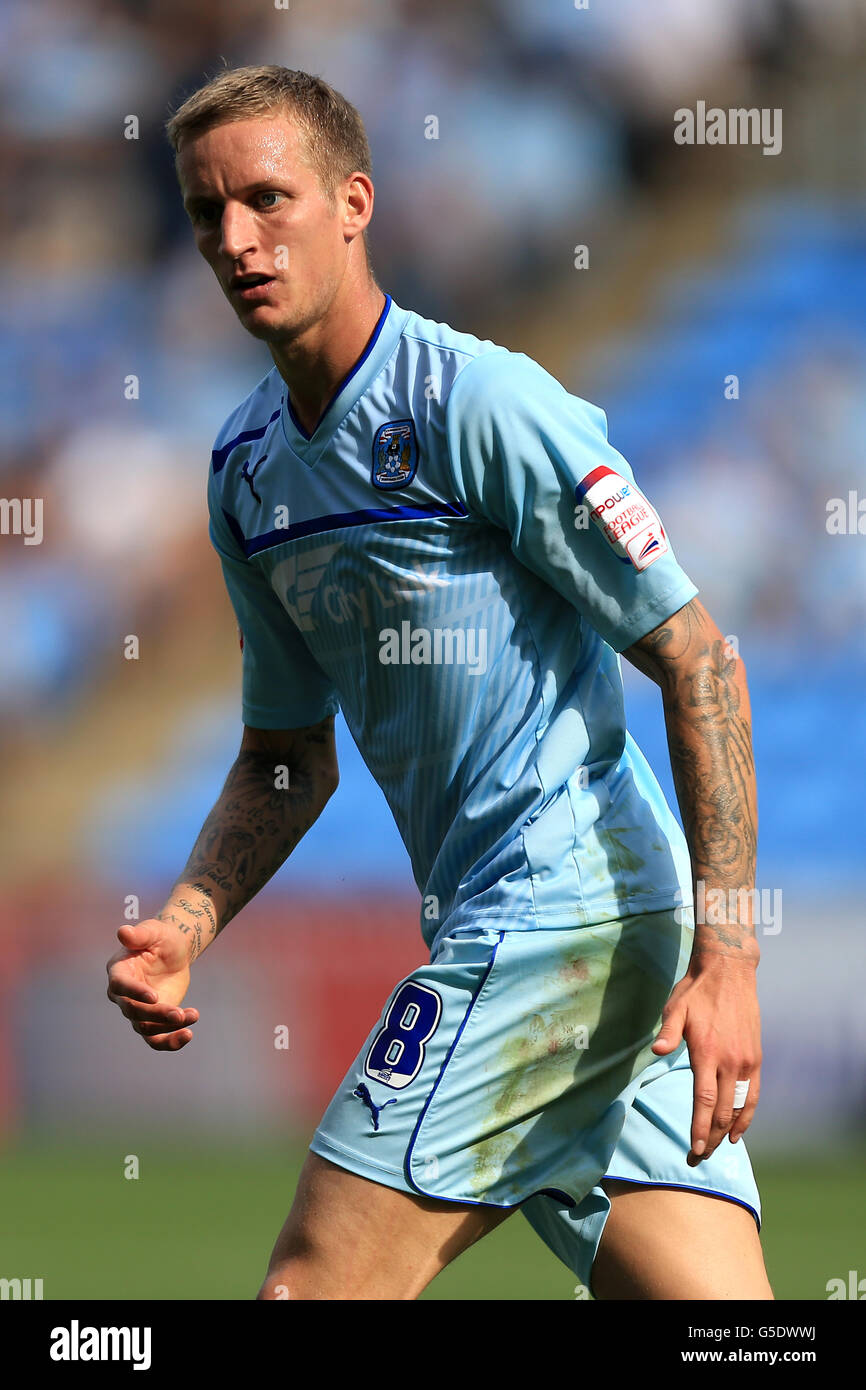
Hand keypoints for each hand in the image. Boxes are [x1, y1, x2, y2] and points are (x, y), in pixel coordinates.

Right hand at [106, 921, 199, 1051]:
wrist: (176, 951)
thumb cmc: (162, 937)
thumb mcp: (154, 931)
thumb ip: (139, 934)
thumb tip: (122, 932)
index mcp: (119, 971)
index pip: (121, 986)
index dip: (135, 993)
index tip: (155, 997)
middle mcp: (122, 994)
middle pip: (133, 1011)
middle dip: (157, 1014)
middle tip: (180, 1014)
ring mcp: (137, 1009)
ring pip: (145, 1028)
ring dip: (168, 1027)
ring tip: (192, 1016)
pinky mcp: (153, 1019)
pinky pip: (156, 1038)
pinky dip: (170, 1042)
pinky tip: (188, 1035)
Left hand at [651, 954, 760, 1164]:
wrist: (730, 972)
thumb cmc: (696, 991)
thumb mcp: (675, 1007)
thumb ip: (668, 1032)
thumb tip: (657, 1051)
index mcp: (708, 1052)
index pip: (704, 1100)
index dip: (699, 1127)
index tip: (693, 1149)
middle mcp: (731, 1061)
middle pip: (722, 1111)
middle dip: (710, 1138)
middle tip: (698, 1158)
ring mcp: (747, 1061)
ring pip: (740, 1107)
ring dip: (728, 1131)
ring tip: (716, 1150)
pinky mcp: (756, 1058)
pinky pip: (753, 1094)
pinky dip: (747, 1115)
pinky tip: (737, 1130)